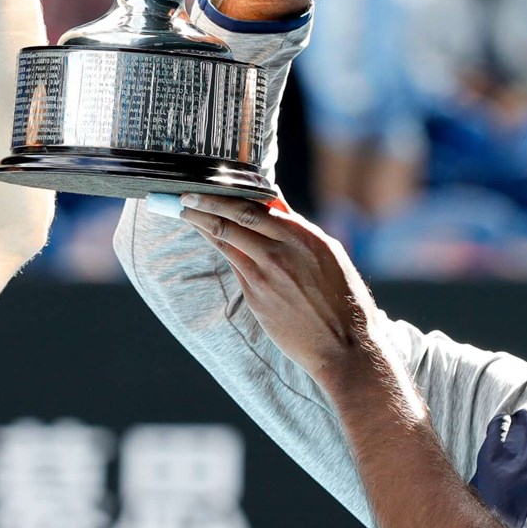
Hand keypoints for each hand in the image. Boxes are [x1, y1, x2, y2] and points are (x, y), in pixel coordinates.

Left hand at [179, 192, 380, 379]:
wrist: (343, 345)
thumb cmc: (341, 298)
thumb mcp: (328, 252)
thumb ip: (297, 226)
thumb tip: (274, 199)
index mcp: (305, 236)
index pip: (260, 206)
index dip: (232, 193)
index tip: (214, 183)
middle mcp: (284, 250)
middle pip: (237, 217)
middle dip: (207, 203)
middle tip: (184, 193)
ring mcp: (267, 274)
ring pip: (227, 239)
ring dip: (201, 222)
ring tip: (183, 210)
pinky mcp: (257, 296)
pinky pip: (233, 264)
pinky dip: (217, 246)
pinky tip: (205, 237)